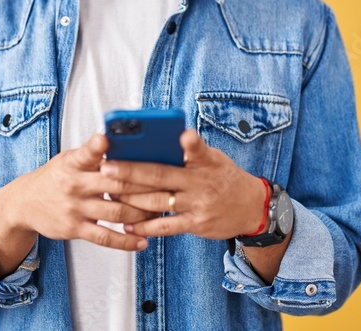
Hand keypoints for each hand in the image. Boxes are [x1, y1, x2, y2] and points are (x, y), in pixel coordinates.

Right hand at [0, 133, 159, 265]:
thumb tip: (124, 143)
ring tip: (162, 211)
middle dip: (145, 185)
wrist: (25, 203)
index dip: (98, 146)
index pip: (87, 152)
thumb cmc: (56, 177)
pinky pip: (104, 237)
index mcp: (73, 162)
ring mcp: (75, 208)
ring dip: (142, 212)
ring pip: (116, 211)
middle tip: (169, 184)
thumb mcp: (69, 159)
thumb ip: (93, 155)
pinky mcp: (75, 229)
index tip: (107, 139)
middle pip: (115, 183)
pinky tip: (142, 241)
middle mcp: (74, 184)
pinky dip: (125, 241)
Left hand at [100, 129, 266, 239]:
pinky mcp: (196, 224)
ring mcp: (197, 205)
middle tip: (107, 168)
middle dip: (131, 172)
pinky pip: (166, 226)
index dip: (190, 142)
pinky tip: (127, 224)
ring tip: (109, 194)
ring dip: (131, 199)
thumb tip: (167, 139)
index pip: (197, 148)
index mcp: (206, 161)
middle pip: (161, 176)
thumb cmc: (225, 177)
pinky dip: (145, 226)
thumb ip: (192, 152)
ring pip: (158, 201)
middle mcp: (201, 182)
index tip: (181, 134)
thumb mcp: (216, 158)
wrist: (252, 208)